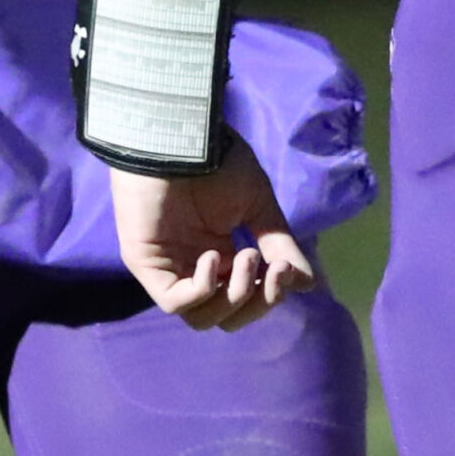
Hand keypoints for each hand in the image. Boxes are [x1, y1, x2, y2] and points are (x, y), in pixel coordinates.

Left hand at [108, 135, 314, 330]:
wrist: (182, 138)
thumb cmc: (218, 161)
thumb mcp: (258, 205)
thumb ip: (279, 244)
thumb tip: (307, 283)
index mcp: (223, 255)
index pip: (246, 299)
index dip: (269, 295)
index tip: (286, 270)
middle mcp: (196, 268)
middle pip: (226, 315)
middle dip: (253, 301)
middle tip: (266, 267)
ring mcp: (170, 268)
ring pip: (201, 317)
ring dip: (230, 297)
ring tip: (243, 256)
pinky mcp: (147, 265)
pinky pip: (173, 303)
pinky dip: (200, 290)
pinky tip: (213, 257)